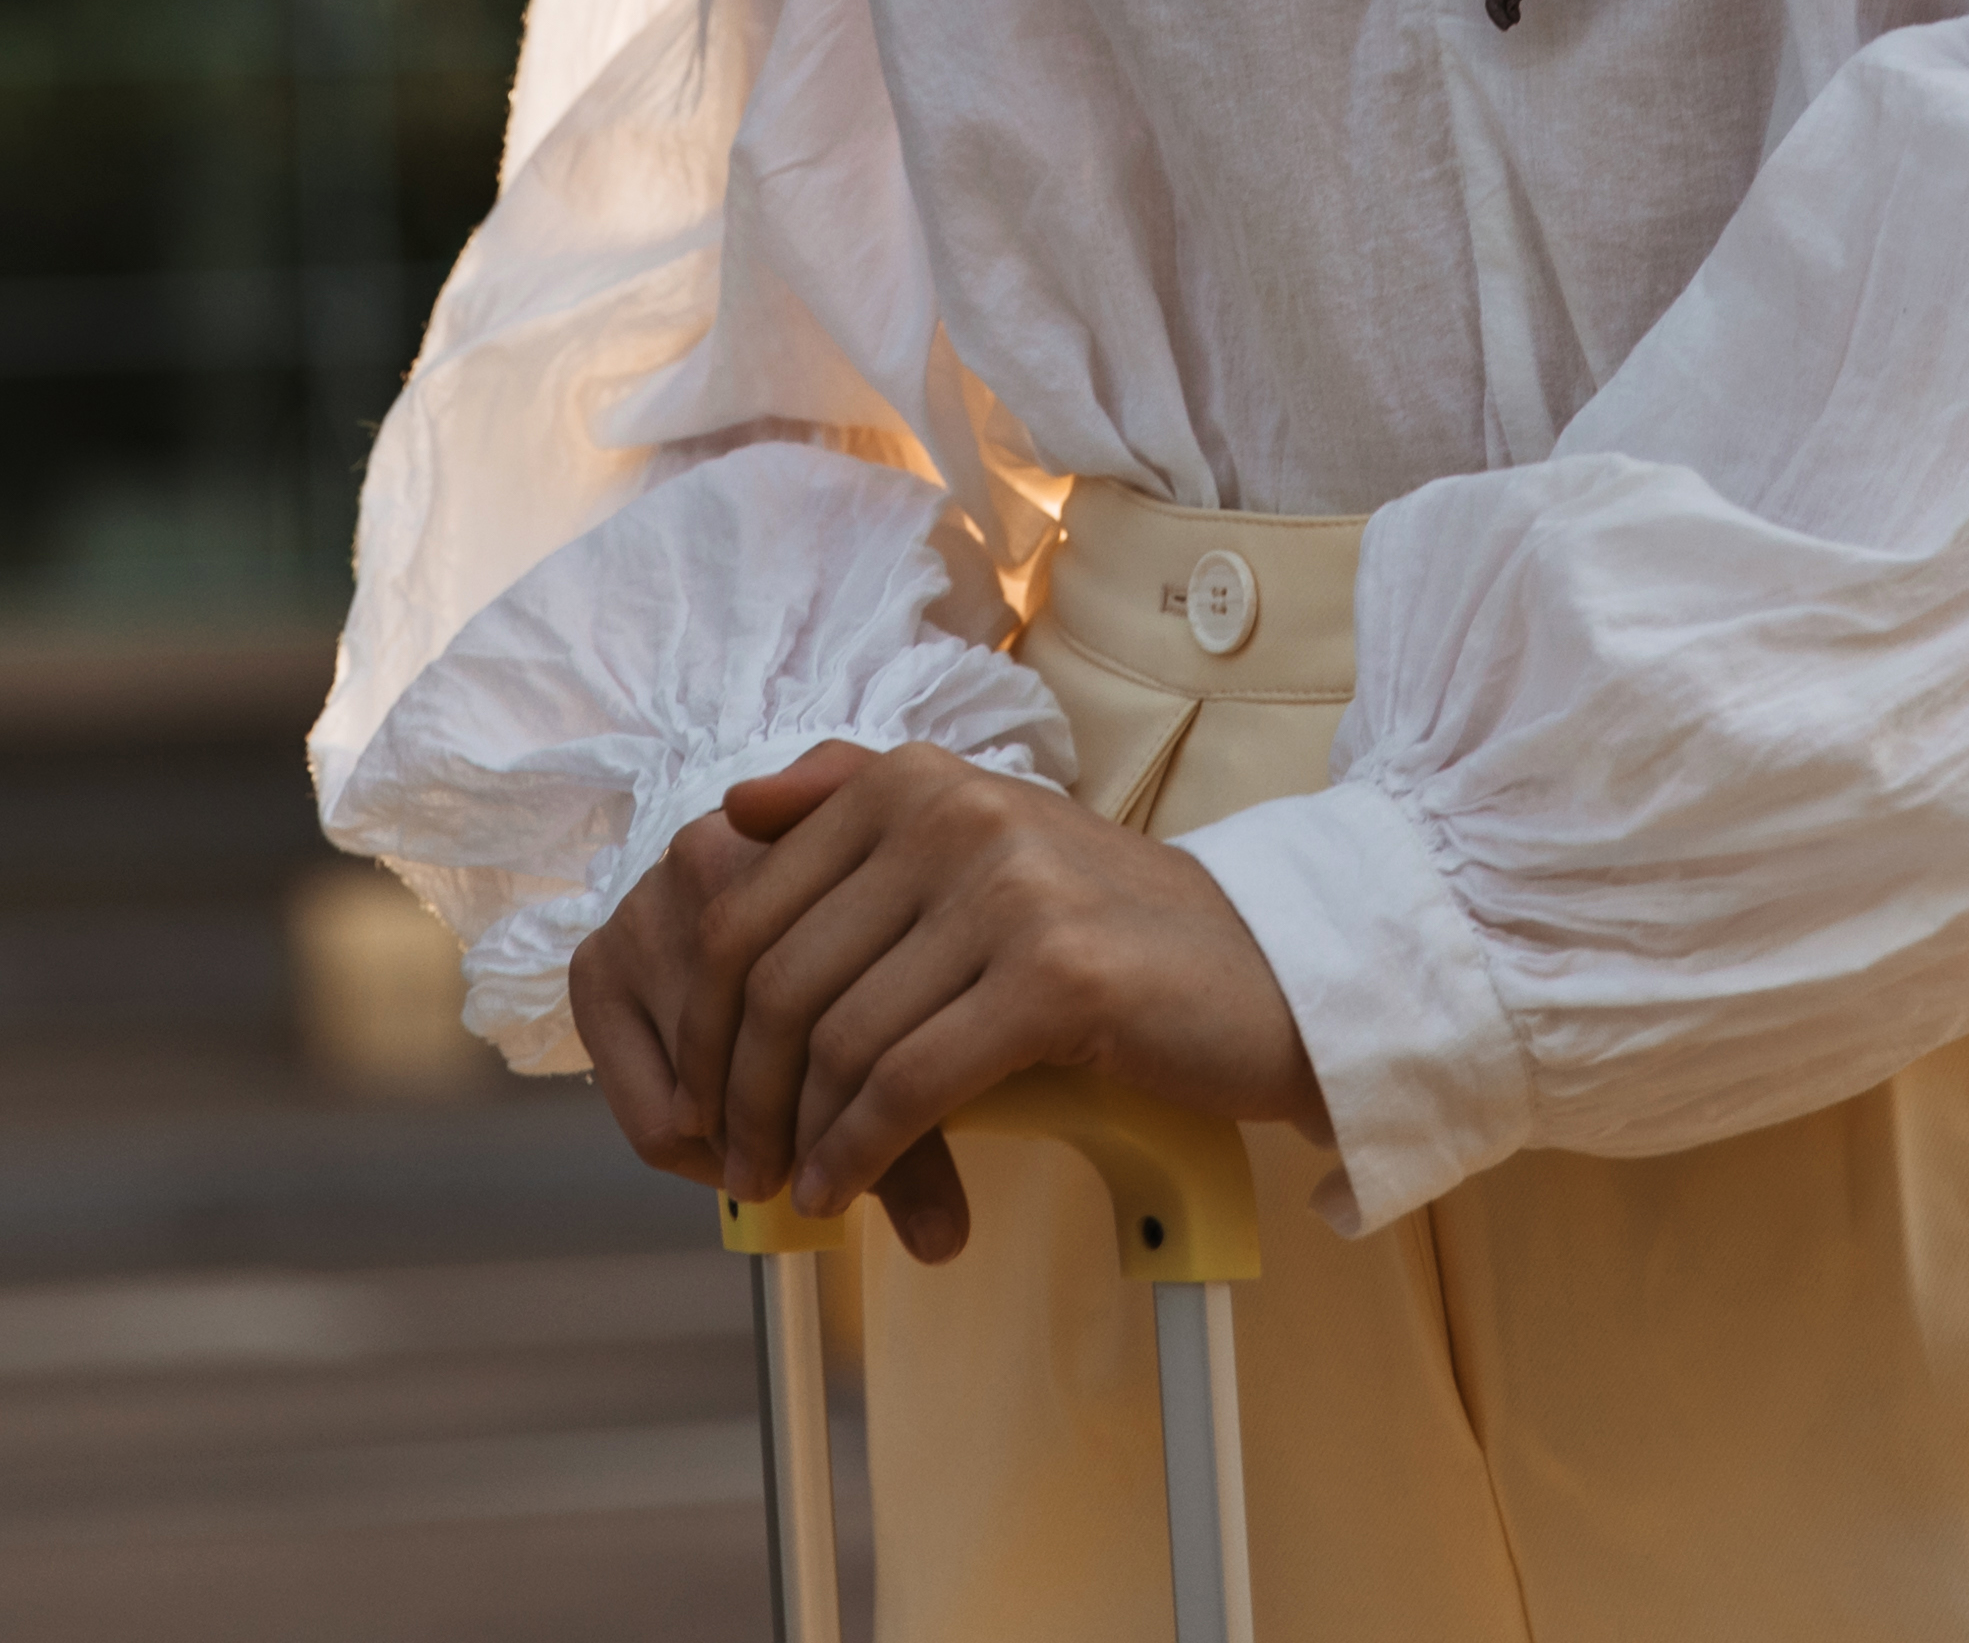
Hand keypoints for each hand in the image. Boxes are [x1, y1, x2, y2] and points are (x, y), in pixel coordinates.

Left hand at [562, 740, 1322, 1263]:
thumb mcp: (986, 837)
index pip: (748, 905)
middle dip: (738, 1087)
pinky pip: (910, 1083)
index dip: (703, 1016)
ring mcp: (1005, 889)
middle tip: (734, 1159)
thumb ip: (861, 802)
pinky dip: (860, 1151)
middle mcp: (950, 812)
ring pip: (839, 1036)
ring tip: (790, 1185)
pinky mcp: (1054, 975)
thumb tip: (733, 809)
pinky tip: (846, 1189)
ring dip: (796, 1133)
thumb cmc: (1111, 928)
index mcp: (913, 779)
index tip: (699, 1093)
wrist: (1269, 968)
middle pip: (779, 975)